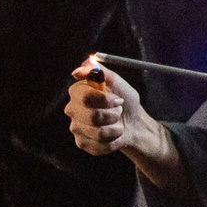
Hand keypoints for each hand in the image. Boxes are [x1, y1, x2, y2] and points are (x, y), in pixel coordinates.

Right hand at [70, 59, 183, 189]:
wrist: (133, 123)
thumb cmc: (125, 101)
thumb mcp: (118, 83)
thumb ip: (102, 72)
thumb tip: (88, 61)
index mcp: (78, 93)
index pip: (83, 96)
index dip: (105, 99)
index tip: (118, 100)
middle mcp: (72, 110)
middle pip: (91, 116)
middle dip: (112, 115)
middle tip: (118, 112)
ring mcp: (75, 128)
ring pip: (98, 133)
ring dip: (116, 129)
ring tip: (116, 124)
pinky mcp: (82, 143)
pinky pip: (100, 145)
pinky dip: (113, 141)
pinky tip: (113, 136)